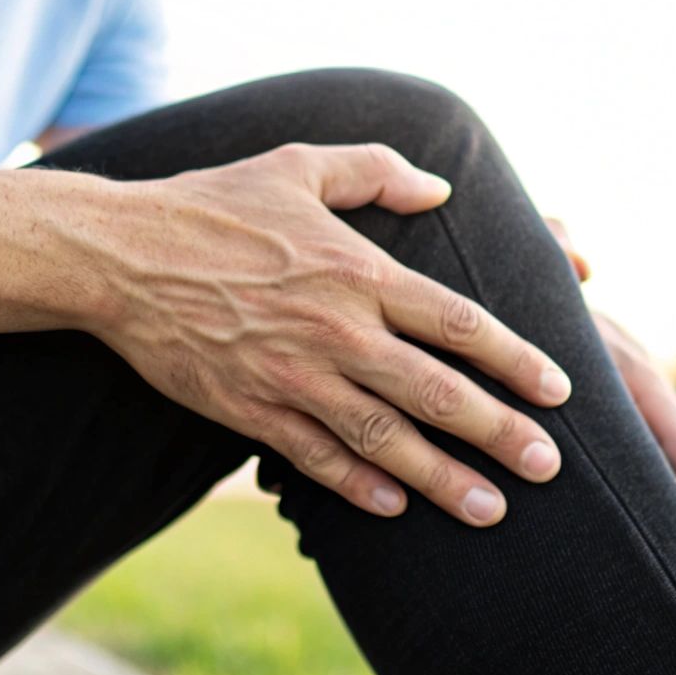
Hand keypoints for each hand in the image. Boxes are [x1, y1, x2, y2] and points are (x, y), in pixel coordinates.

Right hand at [88, 142, 571, 525]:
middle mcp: (336, 332)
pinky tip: (396, 508)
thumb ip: (375, 170)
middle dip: (499, 434)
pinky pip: (316, 459)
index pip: (457, 323)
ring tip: (491, 509)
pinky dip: (359, 487)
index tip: (557, 391)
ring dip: (443, 479)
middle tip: (547, 468)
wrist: (117, 255)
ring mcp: (293, 378)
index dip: (515, 360)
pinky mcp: (250, 410)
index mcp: (358, 272)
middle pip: (436, 393)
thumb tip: (441, 187)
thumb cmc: (212, 204)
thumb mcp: (297, 165)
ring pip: (385, 440)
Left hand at [545, 219, 675, 607]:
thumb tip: (580, 258)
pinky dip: (644, 558)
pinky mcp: (594, 458)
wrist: (483, 304)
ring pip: (660, 510)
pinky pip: (627, 513)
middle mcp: (632, 413)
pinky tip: (643, 612)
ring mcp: (614, 438)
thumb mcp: (533, 269)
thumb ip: (553, 255)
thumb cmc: (512, 283)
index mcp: (627, 374)